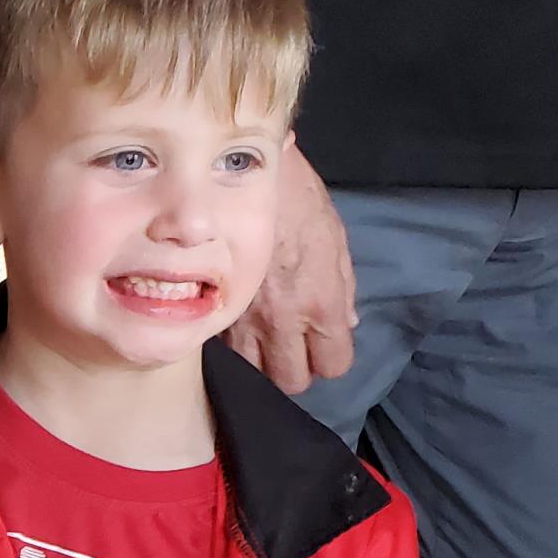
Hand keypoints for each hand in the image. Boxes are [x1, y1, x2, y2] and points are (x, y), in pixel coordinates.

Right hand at [223, 145, 356, 394]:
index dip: (331, 357)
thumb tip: (346, 323)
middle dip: (297, 367)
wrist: (242, 176)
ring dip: (261, 361)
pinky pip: (225, 347)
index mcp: (319, 303)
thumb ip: (342, 289)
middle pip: (292, 381)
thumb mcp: (334, 240)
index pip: (334, 365)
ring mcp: (242, 318)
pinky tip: (238, 323)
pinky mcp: (212, 307)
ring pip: (253, 373)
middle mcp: (282, 320)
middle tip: (294, 347)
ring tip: (263, 340)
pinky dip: (233, 342)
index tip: (325, 343)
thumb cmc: (297, 201)